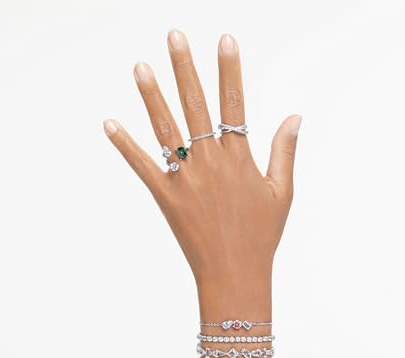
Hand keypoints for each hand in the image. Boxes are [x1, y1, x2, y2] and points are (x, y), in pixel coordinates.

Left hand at [103, 30, 301, 292]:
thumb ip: (285, 152)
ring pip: (166, 129)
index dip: (230, 70)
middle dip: (185, 68)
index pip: (233, 103)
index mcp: (240, 159)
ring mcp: (185, 179)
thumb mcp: (282, 193)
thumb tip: (294, 117)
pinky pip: (143, 165)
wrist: (235, 273)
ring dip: (152, 96)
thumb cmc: (261, 235)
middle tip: (174, 37)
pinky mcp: (166, 197)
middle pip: (195, 106)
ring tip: (141, 66)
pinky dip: (125, 145)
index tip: (225, 40)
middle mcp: (210, 163)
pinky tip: (110, 123)